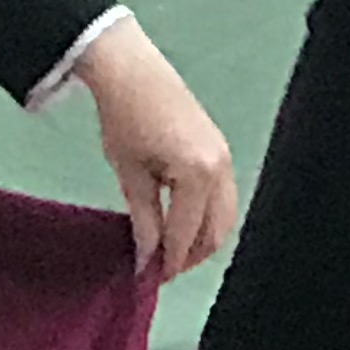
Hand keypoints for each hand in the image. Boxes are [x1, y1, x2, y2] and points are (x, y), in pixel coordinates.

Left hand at [74, 25, 237, 275]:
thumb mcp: (131, 175)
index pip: (186, 235)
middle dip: (190, 256)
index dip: (168, 262)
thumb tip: (147, 260)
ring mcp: (225, 158)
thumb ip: (144, 222)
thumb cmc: (124, 118)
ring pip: (223, 217)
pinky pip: (222, 197)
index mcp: (197, 175)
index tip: (148, 278)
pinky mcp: (220, 150)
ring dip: (201, 238)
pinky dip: (206, 216)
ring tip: (169, 249)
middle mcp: (220, 169)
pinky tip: (181, 221)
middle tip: (159, 268)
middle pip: (215, 232)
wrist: (131, 71)